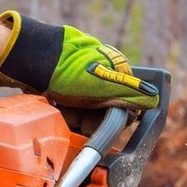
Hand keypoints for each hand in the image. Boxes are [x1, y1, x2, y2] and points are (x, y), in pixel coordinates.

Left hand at [0, 11, 158, 110]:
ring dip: (75, 117)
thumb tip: (154, 99)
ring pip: (85, 111)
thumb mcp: (103, 84)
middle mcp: (101, 73)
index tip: (101, 126)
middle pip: (104, 110)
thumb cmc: (69, 70)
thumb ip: (130, 93)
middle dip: (90, 119)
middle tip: (76, 118)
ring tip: (62, 111)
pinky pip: (69, 107)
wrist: (31, 60)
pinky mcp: (64, 84)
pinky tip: (56, 107)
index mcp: (117, 69)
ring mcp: (82, 78)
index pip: (126, 104)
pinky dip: (63, 112)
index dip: (114, 119)